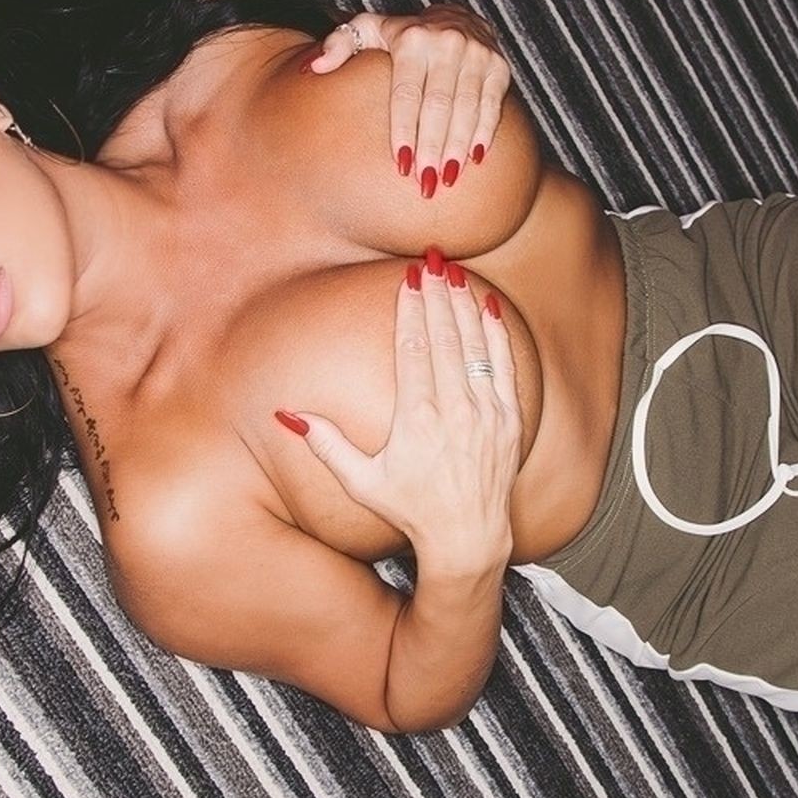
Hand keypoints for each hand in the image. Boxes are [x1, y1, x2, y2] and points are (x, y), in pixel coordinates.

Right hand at [277, 252, 520, 568]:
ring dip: (463, 305)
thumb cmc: (410, 509)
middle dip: (437, 295)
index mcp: (417, 419)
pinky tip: (487, 307)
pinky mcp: (510, 420)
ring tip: (455, 272)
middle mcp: (454, 410)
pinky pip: (503, 365)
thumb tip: (288, 415)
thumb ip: (326, 444)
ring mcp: (486, 413)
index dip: (411, 309)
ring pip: (474, 344)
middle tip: (432, 260)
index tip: (409, 279)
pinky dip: (496, 333)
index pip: (413, 348)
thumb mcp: (361, 481)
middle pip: (443, 337)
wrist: (468, 537)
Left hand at [306, 6, 511, 196]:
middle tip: (425, 183)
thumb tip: (312, 68)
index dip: (403, 130)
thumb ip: (339, 46)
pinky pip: (492, 106)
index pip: (407, 94)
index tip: (399, 165)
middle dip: (432, 147)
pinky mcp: (500, 68)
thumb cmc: (403, 36)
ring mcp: (477, 55)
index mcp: (412, 39)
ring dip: (458, 147)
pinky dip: (484, 133)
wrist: (458, 17)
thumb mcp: (368, 30)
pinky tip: (475, 159)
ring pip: (467, 109)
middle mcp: (447, 44)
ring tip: (448, 179)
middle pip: (438, 106)